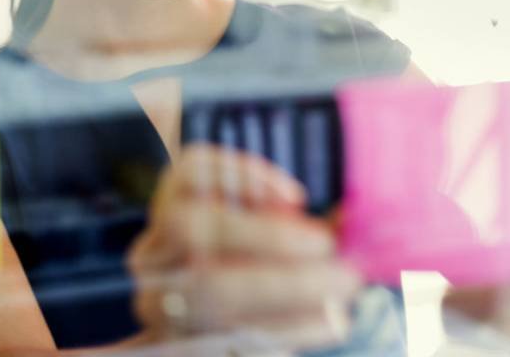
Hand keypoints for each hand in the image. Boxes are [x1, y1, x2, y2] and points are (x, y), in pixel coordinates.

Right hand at [127, 145, 362, 348]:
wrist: (205, 335)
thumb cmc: (250, 270)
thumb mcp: (265, 236)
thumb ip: (300, 221)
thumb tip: (355, 215)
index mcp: (173, 207)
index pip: (188, 170)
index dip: (241, 173)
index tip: (299, 197)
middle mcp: (154, 250)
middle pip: (193, 228)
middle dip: (267, 237)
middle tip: (330, 248)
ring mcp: (158, 301)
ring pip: (207, 287)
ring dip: (285, 288)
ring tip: (343, 291)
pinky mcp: (175, 344)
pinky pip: (227, 334)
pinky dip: (285, 328)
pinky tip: (328, 321)